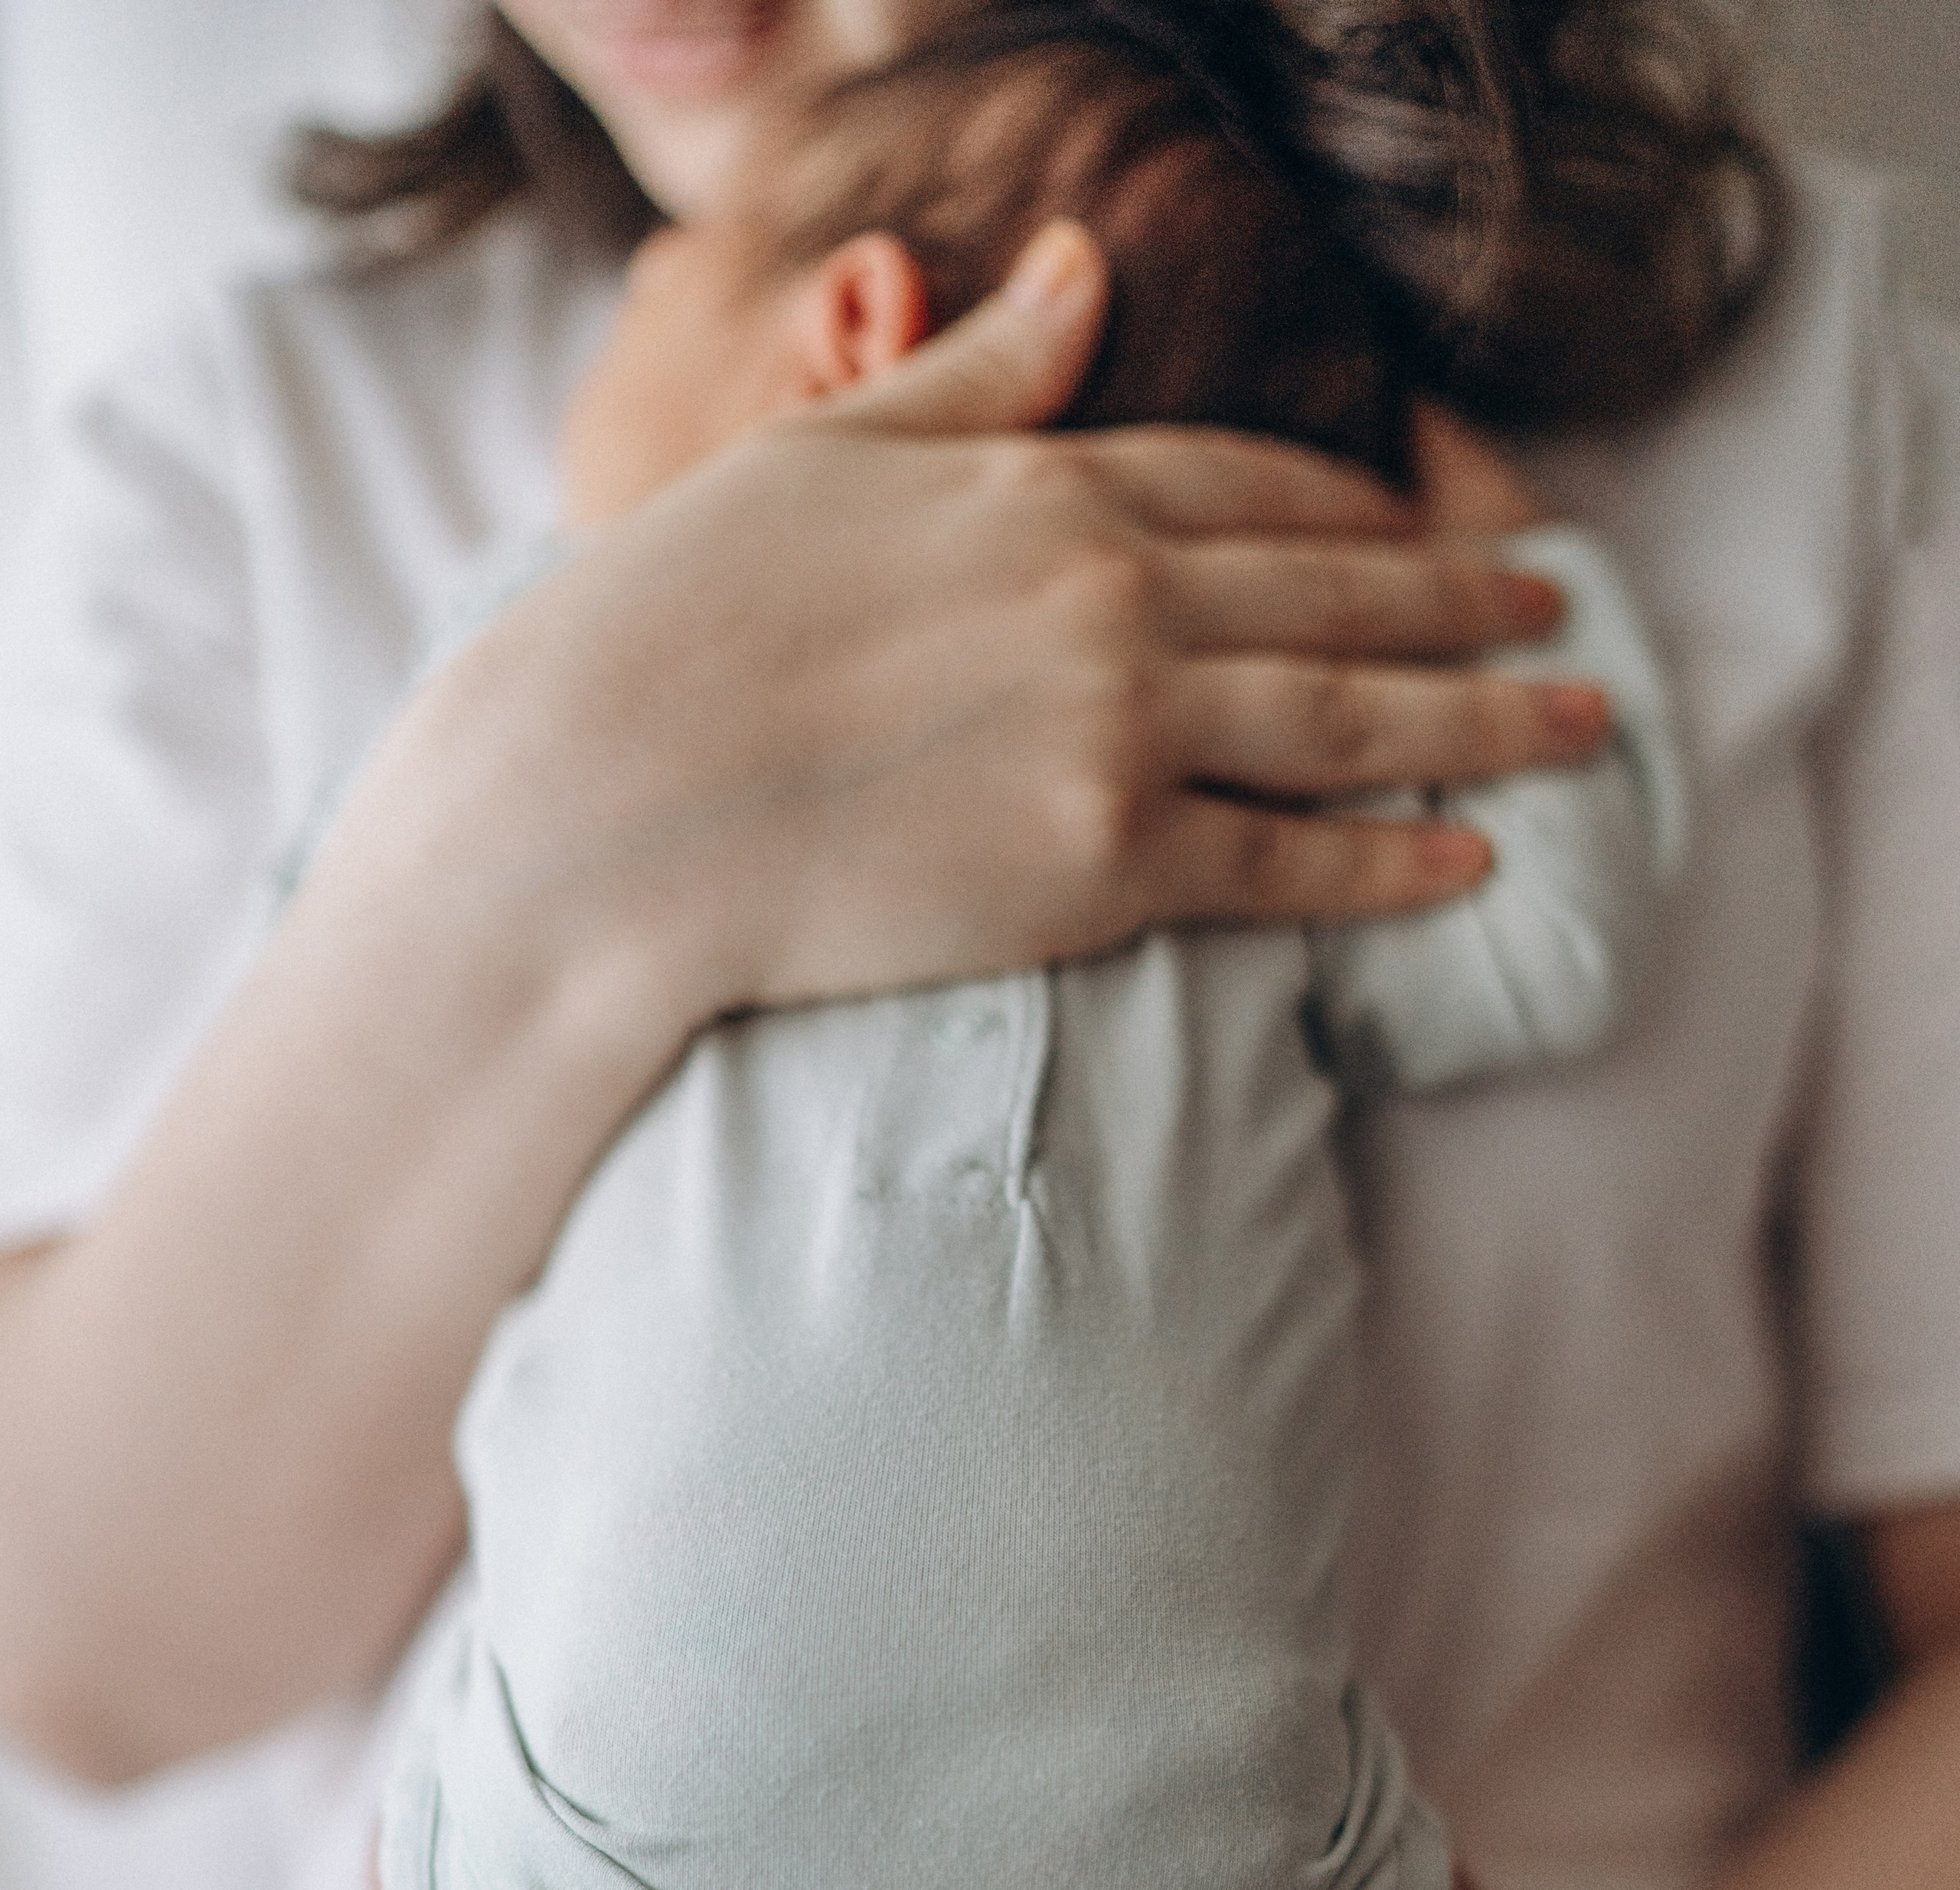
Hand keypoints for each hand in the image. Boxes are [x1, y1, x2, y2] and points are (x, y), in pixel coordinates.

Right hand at [347, 226, 1606, 1053]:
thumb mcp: (822, 453)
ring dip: (1484, 718)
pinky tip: (1474, 857)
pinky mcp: (1105, 865)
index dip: (1360, 508)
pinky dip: (1392, 862)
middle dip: (1469, 598)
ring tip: (1579, 718)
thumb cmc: (669, 626)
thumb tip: (1076, 267)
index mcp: (1042, 485)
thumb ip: (978, 376)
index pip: (1247, 485)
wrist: (600, 806)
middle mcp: (1112, 595)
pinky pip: (1290, 863)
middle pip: (1339, 595)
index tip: (1441, 519)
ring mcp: (1119, 730)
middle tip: (1565, 607)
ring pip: (1354, 720)